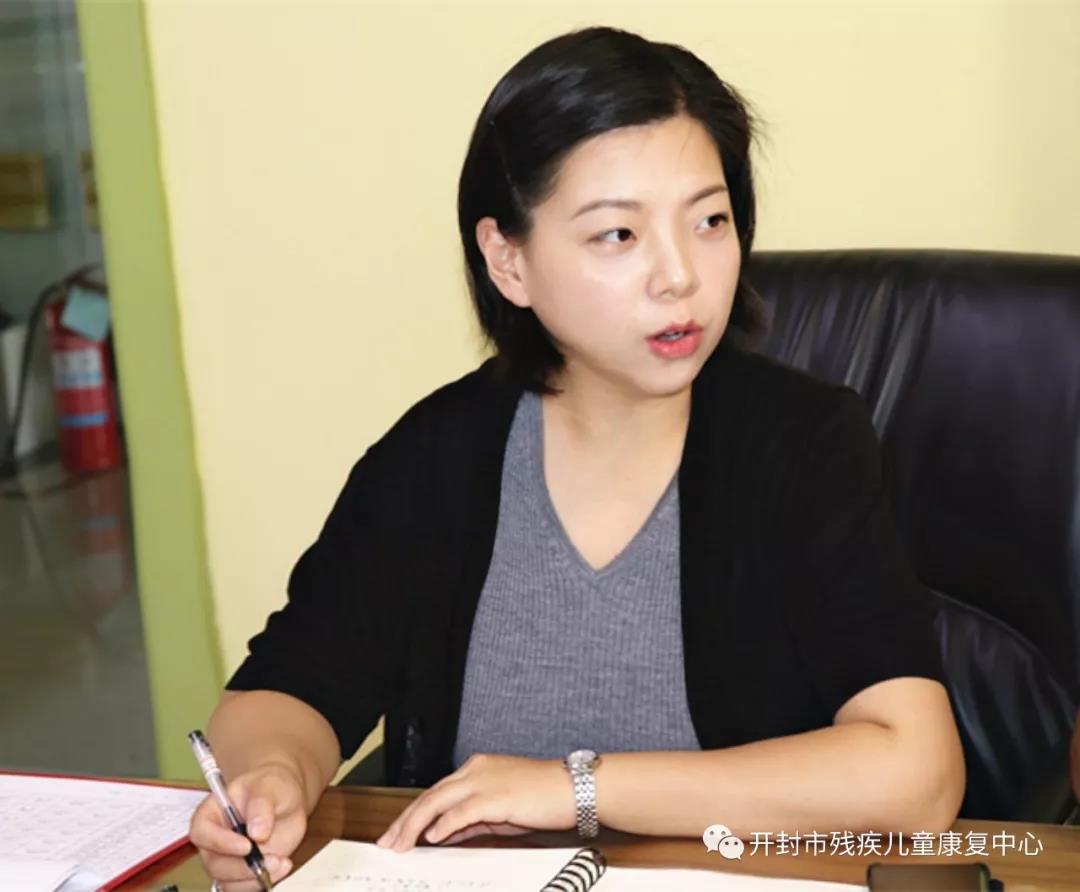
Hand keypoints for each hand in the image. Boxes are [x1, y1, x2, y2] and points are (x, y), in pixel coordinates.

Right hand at [189, 762, 307, 889]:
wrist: (286, 799)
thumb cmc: (271, 786)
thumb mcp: (269, 786)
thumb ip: (262, 805)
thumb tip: (257, 831)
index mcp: (211, 813)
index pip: (202, 832)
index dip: (221, 843)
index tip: (247, 845)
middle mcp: (214, 840)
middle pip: (215, 864)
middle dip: (243, 867)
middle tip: (271, 859)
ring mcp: (228, 859)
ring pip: (228, 882)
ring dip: (254, 879)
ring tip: (281, 863)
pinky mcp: (243, 872)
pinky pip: (244, 887)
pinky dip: (262, 883)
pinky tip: (281, 867)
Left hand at [375, 753, 575, 850]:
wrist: (575, 788)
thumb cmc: (545, 797)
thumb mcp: (501, 809)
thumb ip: (472, 818)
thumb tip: (447, 833)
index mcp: (477, 769)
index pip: (436, 791)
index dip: (413, 813)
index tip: (398, 832)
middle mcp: (476, 770)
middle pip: (430, 795)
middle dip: (405, 820)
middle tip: (388, 841)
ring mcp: (486, 780)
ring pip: (439, 800)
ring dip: (416, 824)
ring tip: (401, 843)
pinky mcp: (497, 795)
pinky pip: (463, 810)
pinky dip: (445, 823)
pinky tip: (432, 837)